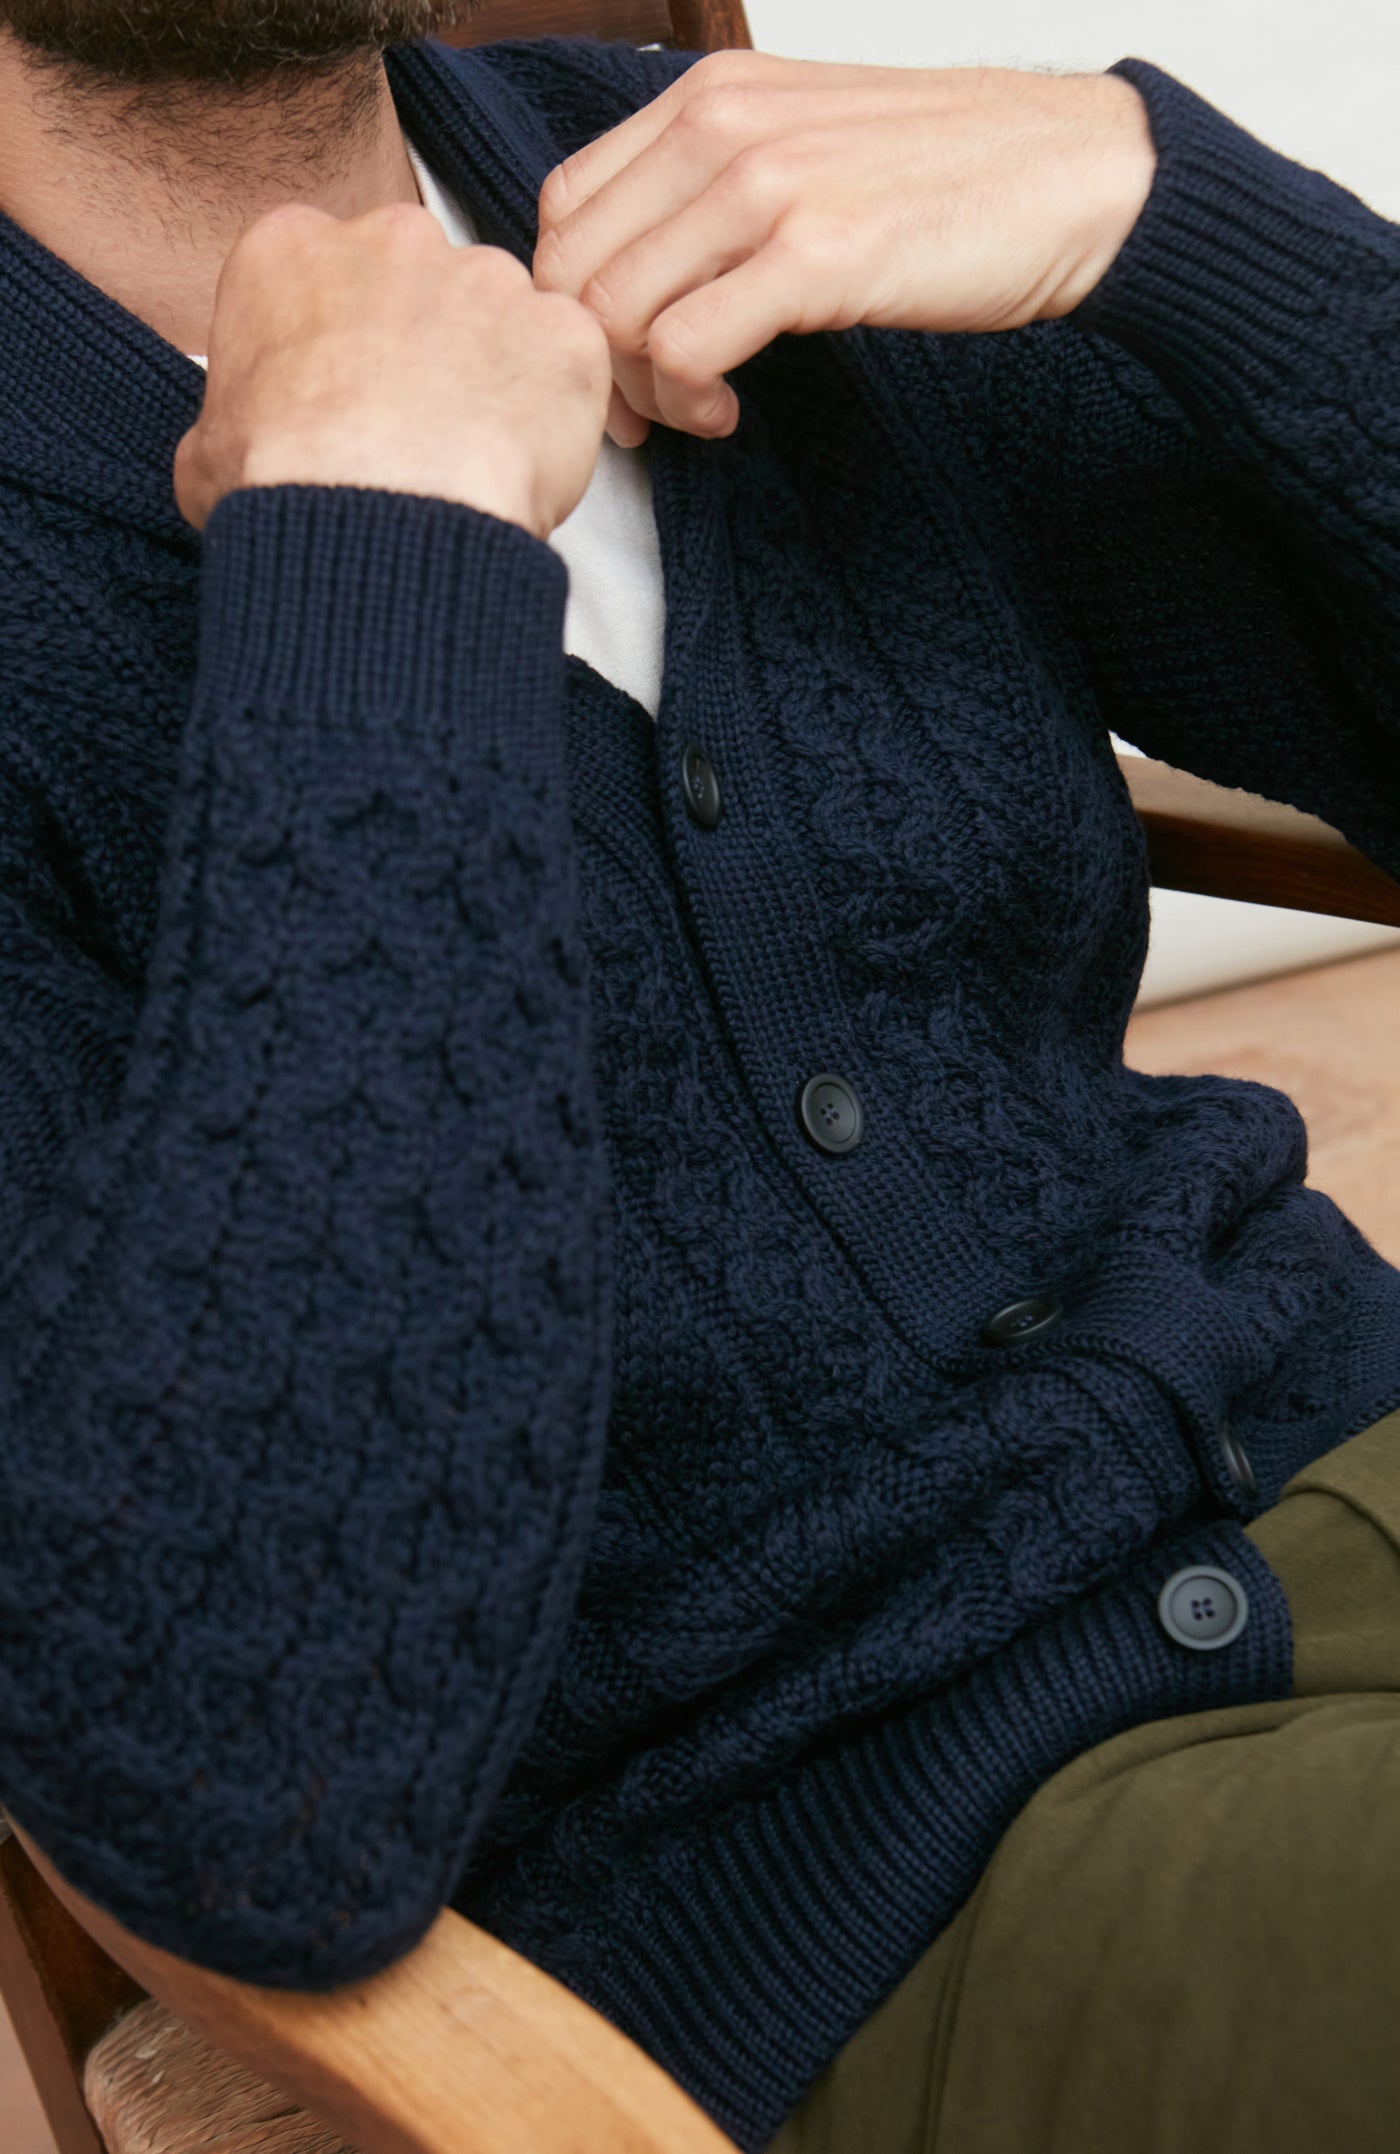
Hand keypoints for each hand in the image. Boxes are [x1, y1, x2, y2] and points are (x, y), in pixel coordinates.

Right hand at [176, 200, 612, 539]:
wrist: (376, 525)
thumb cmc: (287, 491)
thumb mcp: (207, 458)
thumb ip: (231, 421)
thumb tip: (229, 449)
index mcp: (291, 250)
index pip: (326, 275)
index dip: (343, 344)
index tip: (352, 396)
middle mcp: (391, 239)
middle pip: (421, 282)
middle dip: (425, 347)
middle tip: (421, 431)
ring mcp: (485, 276)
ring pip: (501, 317)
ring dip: (496, 375)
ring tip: (475, 459)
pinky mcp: (560, 329)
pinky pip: (569, 362)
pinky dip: (557, 410)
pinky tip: (526, 463)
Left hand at [532, 51, 1155, 446]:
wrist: (1077, 178)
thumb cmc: (952, 176)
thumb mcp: (808, 145)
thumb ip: (717, 185)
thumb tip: (648, 266)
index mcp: (712, 94)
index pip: (569, 204)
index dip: (572, 301)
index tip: (621, 356)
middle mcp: (723, 125)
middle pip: (576, 267)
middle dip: (593, 361)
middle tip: (649, 409)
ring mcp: (767, 186)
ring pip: (616, 312)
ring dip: (641, 392)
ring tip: (700, 410)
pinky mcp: (816, 255)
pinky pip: (684, 347)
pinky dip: (688, 400)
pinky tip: (730, 412)